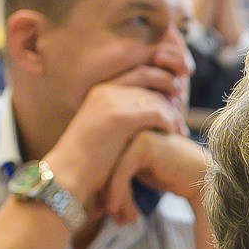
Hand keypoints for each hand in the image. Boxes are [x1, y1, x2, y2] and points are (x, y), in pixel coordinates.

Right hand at [38, 74, 184, 212]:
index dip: (158, 82)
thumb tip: (145, 114)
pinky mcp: (121, 117)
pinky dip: (169, 123)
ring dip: (172, 114)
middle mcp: (105, 90)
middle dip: (169, 95)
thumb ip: (120, 116)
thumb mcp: (102, 129)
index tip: (171, 100)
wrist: (68, 175)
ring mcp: (112, 101)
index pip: (138, 73)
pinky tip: (173, 134)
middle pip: (150, 81)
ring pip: (156, 98)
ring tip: (179, 131)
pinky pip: (157, 112)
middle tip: (180, 116)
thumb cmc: (85, 160)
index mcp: (99, 90)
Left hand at [100, 131, 210, 225]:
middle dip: (102, 193)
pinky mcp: (145, 144)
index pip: (102, 160)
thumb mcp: (138, 173)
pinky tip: (119, 210)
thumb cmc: (172, 176)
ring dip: (112, 197)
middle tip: (99, 215)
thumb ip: (117, 174)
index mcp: (124, 130)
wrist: (202, 178)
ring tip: (117, 218)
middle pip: (104, 164)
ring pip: (112, 168)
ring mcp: (136, 133)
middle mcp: (128, 128)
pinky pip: (123, 170)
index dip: (98, 186)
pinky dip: (118, 193)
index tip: (96, 210)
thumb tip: (91, 199)